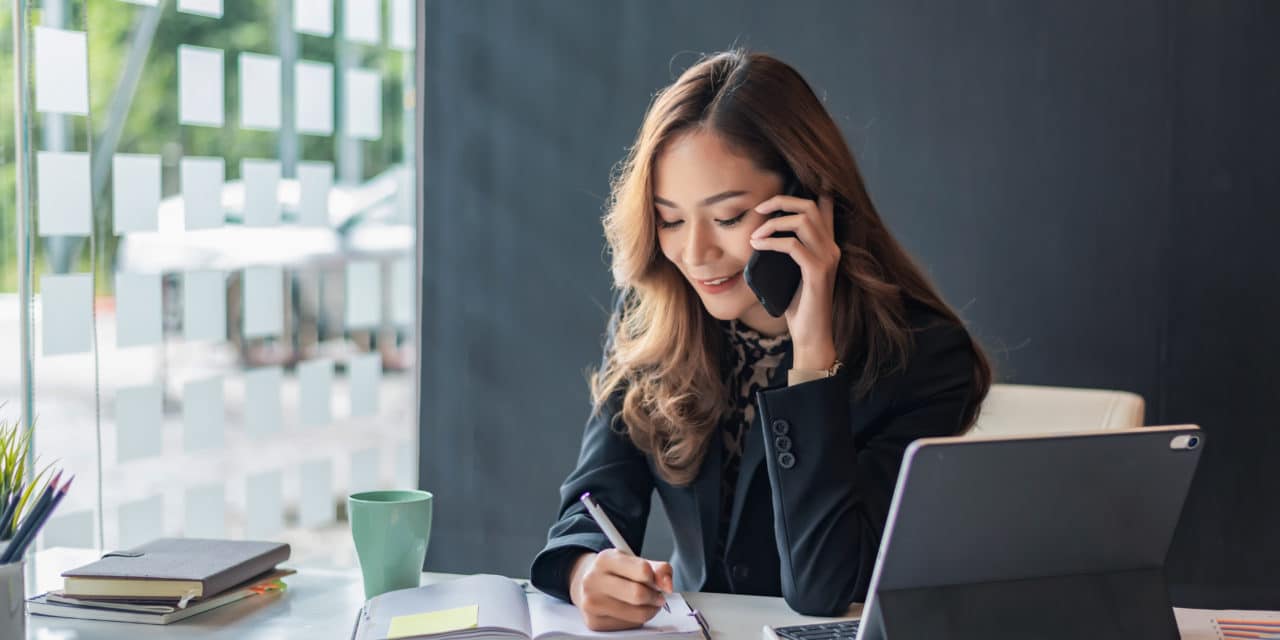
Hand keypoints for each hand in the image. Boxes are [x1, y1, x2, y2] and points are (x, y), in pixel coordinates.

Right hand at [568, 550, 674, 630]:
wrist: (587, 583)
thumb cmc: (615, 572)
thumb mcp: (634, 561)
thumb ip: (658, 569)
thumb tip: (668, 585)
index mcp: (605, 560)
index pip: (643, 570)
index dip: (657, 579)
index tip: (658, 582)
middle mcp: (593, 580)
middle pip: (638, 595)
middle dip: (655, 597)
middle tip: (657, 596)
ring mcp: (591, 603)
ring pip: (637, 614)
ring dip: (649, 610)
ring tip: (646, 603)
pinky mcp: (594, 623)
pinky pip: (629, 626)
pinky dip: (636, 620)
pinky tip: (630, 610)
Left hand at [749, 192, 840, 369]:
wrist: (810, 334)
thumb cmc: (798, 305)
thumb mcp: (790, 272)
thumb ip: (785, 251)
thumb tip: (758, 233)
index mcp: (827, 245)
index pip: (823, 206)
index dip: (803, 191)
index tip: (774, 197)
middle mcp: (832, 247)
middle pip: (809, 205)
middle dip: (781, 201)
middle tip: (758, 209)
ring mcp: (827, 258)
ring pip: (802, 220)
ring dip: (773, 223)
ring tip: (754, 235)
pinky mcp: (818, 272)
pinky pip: (793, 245)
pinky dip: (772, 242)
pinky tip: (757, 246)